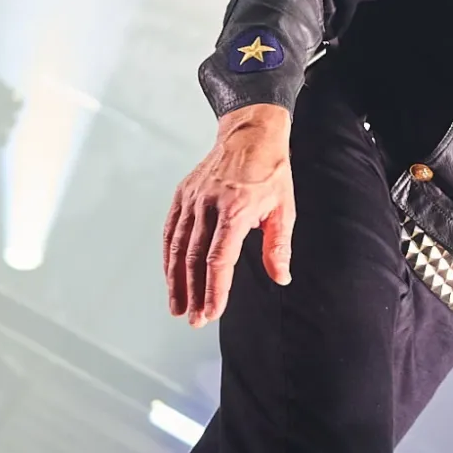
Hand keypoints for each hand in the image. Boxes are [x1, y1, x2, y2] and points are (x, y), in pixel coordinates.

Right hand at [164, 103, 294, 327]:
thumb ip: (278, 246)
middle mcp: (209, 204)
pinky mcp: (183, 195)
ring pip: (179, 247)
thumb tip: (281, 277)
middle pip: (195, 258)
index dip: (214, 290)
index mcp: (236, 209)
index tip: (212, 312)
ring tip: (178, 307)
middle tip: (194, 319)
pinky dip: (169, 256)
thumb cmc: (271, 171)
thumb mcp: (284, 208)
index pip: (219, 259)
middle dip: (193, 293)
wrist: (251, 133)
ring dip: (176, 281)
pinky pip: (171, 231)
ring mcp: (192, 199)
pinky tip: (170, 276)